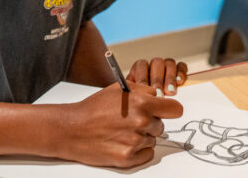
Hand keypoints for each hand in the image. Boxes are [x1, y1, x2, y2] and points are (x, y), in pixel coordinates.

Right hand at [58, 82, 183, 167]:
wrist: (71, 129)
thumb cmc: (93, 108)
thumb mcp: (118, 90)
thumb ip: (142, 90)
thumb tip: (157, 95)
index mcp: (142, 103)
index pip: (176, 110)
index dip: (170, 110)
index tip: (165, 112)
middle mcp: (141, 122)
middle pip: (162, 126)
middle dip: (150, 123)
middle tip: (131, 121)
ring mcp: (135, 142)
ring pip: (152, 140)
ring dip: (142, 136)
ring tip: (121, 131)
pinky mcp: (127, 158)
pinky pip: (147, 154)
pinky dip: (139, 151)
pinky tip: (123, 143)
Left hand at [127, 57, 188, 95]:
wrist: (146, 101)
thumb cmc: (139, 99)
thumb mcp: (133, 95)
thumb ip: (133, 92)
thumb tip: (133, 95)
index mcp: (140, 68)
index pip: (142, 65)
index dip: (144, 77)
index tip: (144, 90)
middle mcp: (154, 65)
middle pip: (157, 63)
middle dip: (158, 80)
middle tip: (159, 94)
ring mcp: (166, 66)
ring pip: (169, 64)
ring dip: (170, 78)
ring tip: (170, 92)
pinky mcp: (178, 70)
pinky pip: (181, 66)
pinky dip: (181, 73)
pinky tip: (180, 82)